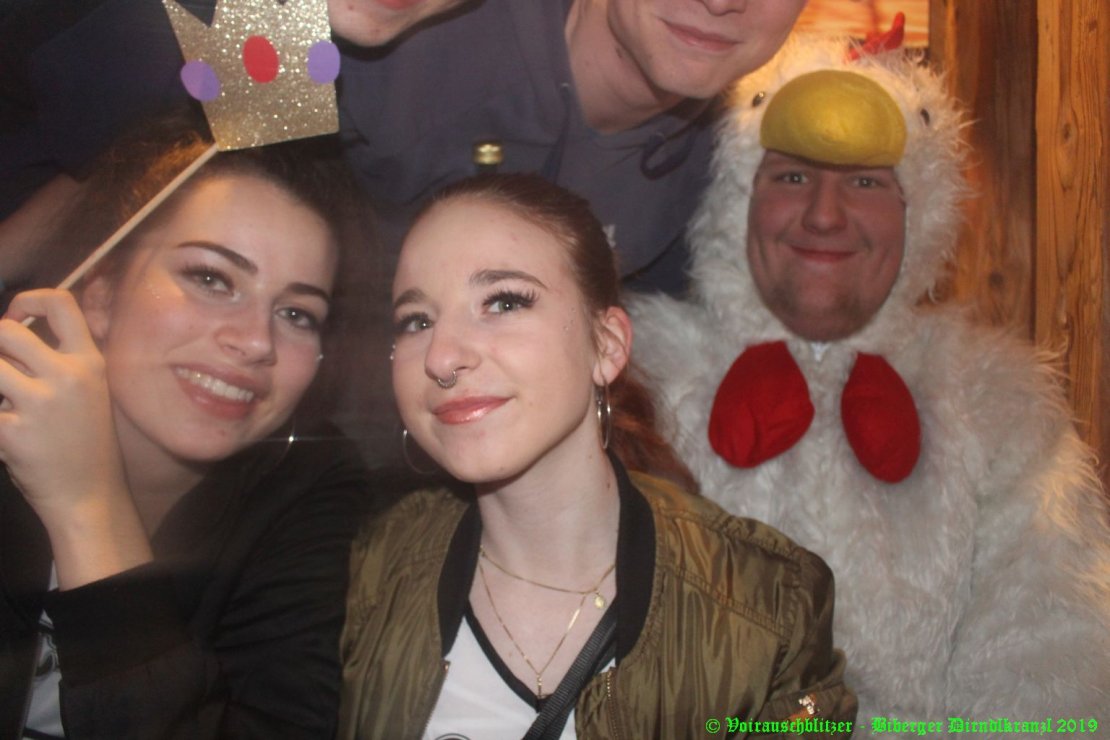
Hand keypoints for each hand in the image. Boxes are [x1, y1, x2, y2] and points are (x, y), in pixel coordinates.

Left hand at [0, 289, 150, 586]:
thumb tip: (10, 333)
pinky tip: (6, 431)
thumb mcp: (90, 393)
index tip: (16, 318)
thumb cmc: (85, 442)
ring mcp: (40, 404)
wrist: (89, 495)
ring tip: (5, 399)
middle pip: (7, 331)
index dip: (28, 300)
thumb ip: (60, 361)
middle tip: (1, 368)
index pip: (61, 303)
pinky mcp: (12, 433)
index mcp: (90, 362)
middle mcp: (68, 376)